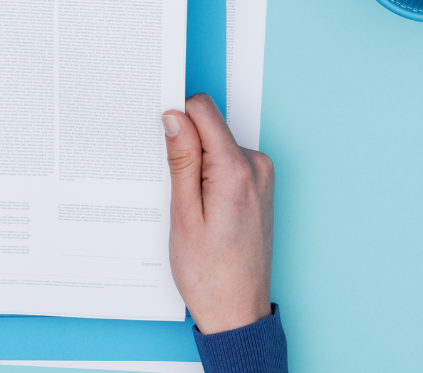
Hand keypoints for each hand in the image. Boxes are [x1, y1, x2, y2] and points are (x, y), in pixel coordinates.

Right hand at [163, 94, 274, 333]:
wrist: (237, 310)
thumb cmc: (208, 273)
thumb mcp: (183, 214)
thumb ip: (181, 160)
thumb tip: (174, 116)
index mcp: (236, 168)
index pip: (203, 111)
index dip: (176, 121)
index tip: (160, 143)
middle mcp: (256, 166)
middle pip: (210, 129)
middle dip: (186, 151)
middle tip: (175, 193)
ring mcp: (262, 176)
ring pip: (217, 148)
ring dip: (198, 169)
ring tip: (192, 210)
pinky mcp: (260, 187)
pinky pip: (228, 165)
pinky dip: (211, 179)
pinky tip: (204, 212)